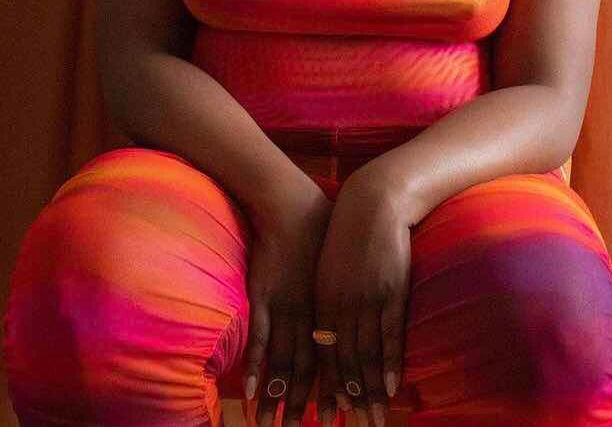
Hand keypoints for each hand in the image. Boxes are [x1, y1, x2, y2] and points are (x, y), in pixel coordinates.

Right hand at [244, 181, 333, 426]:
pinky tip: (251, 394)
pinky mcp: (264, 296)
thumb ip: (347, 294)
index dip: (341, 390)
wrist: (295, 206)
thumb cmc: (324, 233)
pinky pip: (259, 339)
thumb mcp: (345, 266)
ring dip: (280, 399)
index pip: (339, 359)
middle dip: (313, 405)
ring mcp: (287, 308)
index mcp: (334, 308)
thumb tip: (360, 315)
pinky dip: (255, 368)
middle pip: (314, 370)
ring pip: (285, 363)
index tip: (344, 418)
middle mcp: (313, 314)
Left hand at [314, 172, 411, 426]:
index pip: (320, 354)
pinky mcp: (391, 290)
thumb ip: (326, 300)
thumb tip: (325, 330)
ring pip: (365, 354)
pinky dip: (389, 362)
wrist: (372, 203)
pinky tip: (390, 386)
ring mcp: (366, 299)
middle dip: (347, 400)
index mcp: (321, 300)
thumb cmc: (348, 235)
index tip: (324, 418)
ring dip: (369, 391)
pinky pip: (389, 334)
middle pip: (342, 362)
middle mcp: (339, 304)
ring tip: (374, 421)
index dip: (324, 388)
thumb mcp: (327, 268)